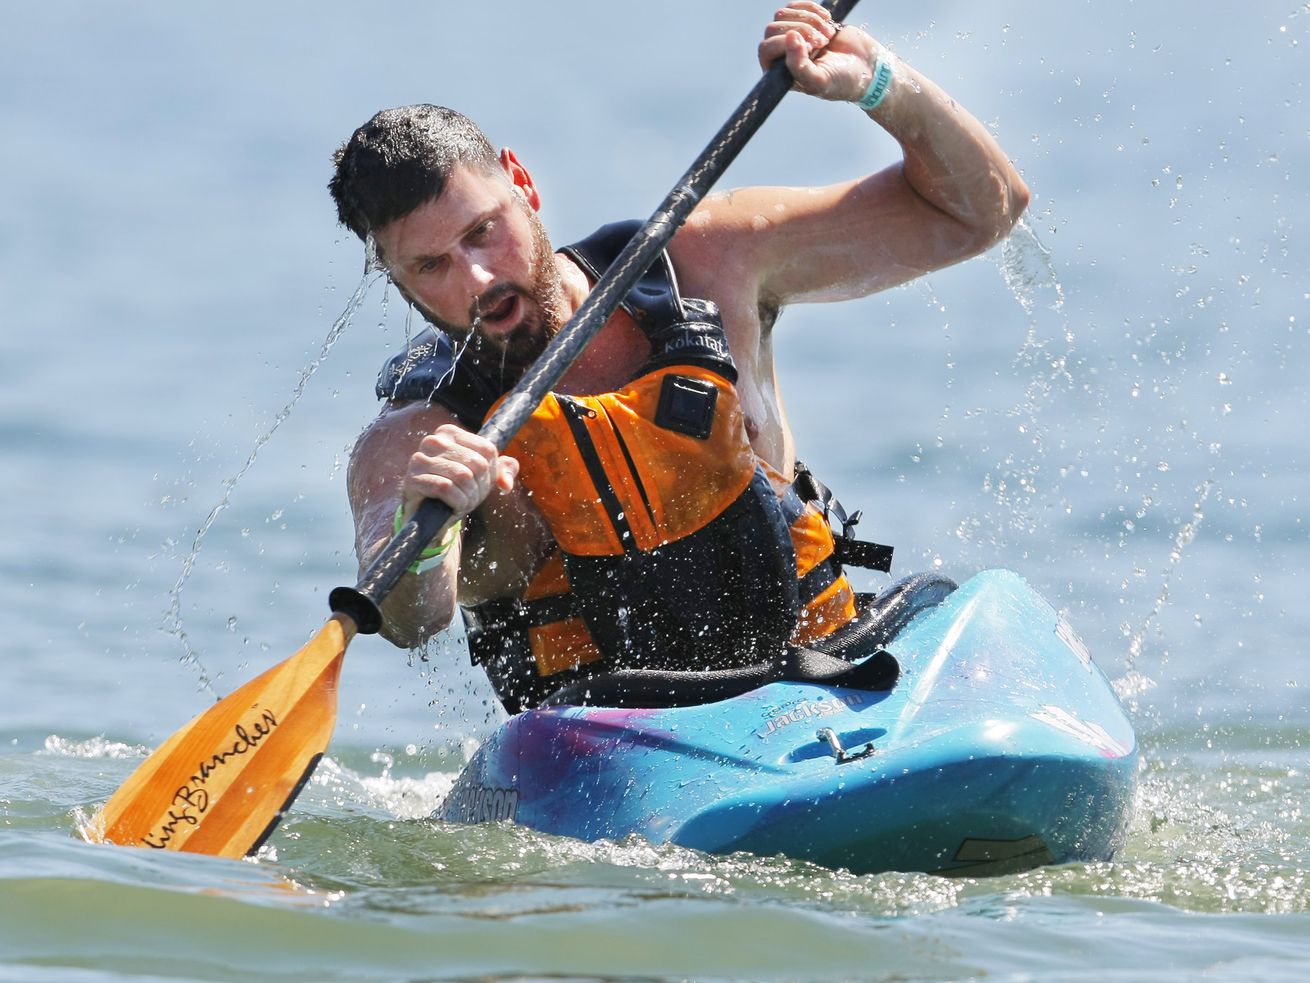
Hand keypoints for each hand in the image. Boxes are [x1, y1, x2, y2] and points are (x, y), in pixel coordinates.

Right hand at [399, 424, 518, 520]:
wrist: (429, 514)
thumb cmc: (458, 489)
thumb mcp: (484, 477)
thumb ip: (504, 471)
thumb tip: (506, 484)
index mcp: (449, 433)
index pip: (488, 450)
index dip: (491, 473)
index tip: (479, 483)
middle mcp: (433, 441)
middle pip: (477, 464)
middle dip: (479, 488)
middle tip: (469, 497)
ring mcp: (420, 459)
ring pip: (463, 476)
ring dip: (469, 497)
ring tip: (461, 502)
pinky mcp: (412, 479)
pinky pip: (446, 488)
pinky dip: (456, 502)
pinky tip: (452, 506)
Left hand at [758, 1, 878, 103]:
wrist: (865, 66)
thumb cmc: (841, 81)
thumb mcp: (820, 81)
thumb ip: (800, 67)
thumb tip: (790, 38)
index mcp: (779, 73)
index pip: (766, 48)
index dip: (787, 44)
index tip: (811, 49)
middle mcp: (781, 54)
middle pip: (772, 28)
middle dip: (801, 31)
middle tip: (822, 42)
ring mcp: (791, 36)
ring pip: (782, 14)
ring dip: (808, 20)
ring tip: (827, 35)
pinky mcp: (803, 20)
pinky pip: (795, 5)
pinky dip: (812, 9)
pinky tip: (827, 20)